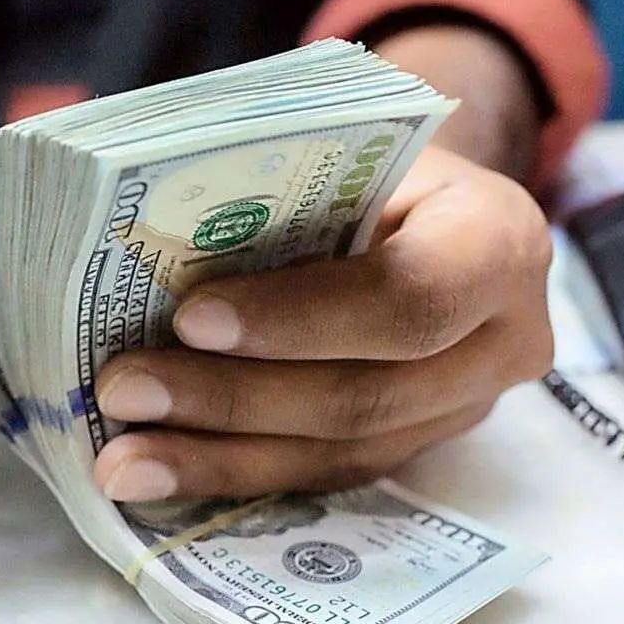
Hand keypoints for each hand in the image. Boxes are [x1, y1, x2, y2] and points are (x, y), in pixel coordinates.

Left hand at [94, 147, 552, 500]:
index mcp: (498, 241)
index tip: (190, 319)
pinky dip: (235, 474)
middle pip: (364, 395)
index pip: (411, 297)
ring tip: (120, 458)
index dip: (300, 318)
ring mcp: (462, 409)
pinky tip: (161, 471)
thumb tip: (134, 230)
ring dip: (217, 457)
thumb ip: (275, 190)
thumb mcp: (343, 146)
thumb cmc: (369, 163)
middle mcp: (503, 341)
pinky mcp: (415, 448)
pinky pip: (322, 476)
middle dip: (231, 398)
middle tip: (123, 390)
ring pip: (336, 453)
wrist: (418, 209)